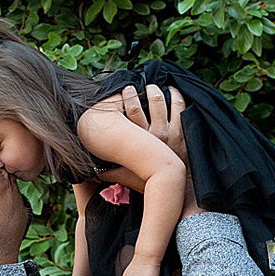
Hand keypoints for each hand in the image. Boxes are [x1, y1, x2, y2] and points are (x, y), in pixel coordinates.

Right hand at [121, 84, 202, 219]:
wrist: (176, 188)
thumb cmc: (149, 184)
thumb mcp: (126, 178)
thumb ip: (109, 173)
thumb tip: (92, 172)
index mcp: (139, 140)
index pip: (130, 108)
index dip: (126, 96)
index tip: (122, 92)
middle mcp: (154, 132)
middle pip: (147, 100)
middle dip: (139, 90)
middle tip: (134, 87)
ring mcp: (171, 131)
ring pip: (163, 101)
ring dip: (157, 91)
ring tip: (152, 88)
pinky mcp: (183, 132)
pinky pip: (180, 107)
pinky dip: (176, 96)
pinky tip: (172, 92)